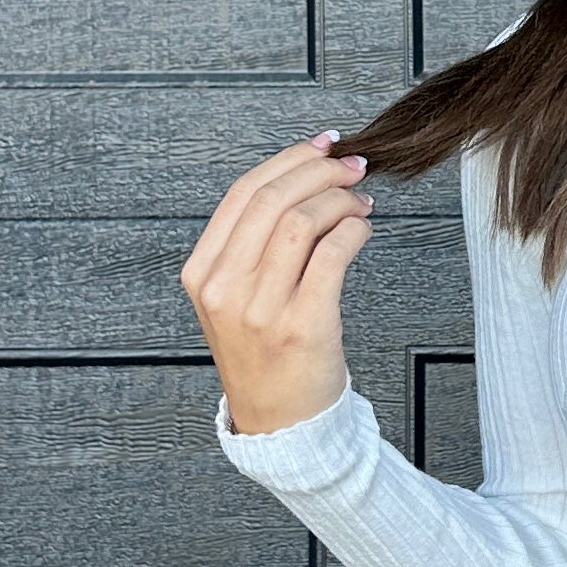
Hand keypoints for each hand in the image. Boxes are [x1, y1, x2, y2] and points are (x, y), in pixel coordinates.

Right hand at [181, 132, 374, 435]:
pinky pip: (333, 253)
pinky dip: (355, 230)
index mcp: (203, 274)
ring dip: (342, 200)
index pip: (243, 193)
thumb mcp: (238, 296)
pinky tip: (363, 230)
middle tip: (354, 166)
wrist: (281, 422)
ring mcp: (261, 309)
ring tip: (360, 203)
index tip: (321, 144)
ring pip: (304, 220)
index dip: (287, 159)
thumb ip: (256, 242)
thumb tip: (306, 173)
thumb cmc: (267, 352)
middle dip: (321, 170)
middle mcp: (225, 289)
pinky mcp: (304, 325)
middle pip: (273, 199)